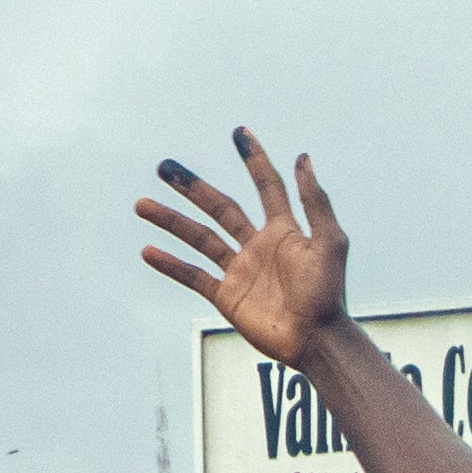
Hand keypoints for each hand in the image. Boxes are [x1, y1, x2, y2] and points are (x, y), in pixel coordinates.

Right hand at [132, 126, 353, 362]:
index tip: (239, 132)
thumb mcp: (330, 242)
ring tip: (141, 204)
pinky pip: (193, 276)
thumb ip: (314, 201)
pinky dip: (170, 264)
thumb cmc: (328, 294)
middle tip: (163, 167)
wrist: (316, 340)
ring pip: (200, 238)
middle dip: (192, 187)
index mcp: (285, 230)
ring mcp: (240, 270)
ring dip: (171, 221)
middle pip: (220, 207)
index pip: (266, 185)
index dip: (254, 159)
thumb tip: (303, 158)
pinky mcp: (227, 296)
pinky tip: (148, 250)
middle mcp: (259, 245)